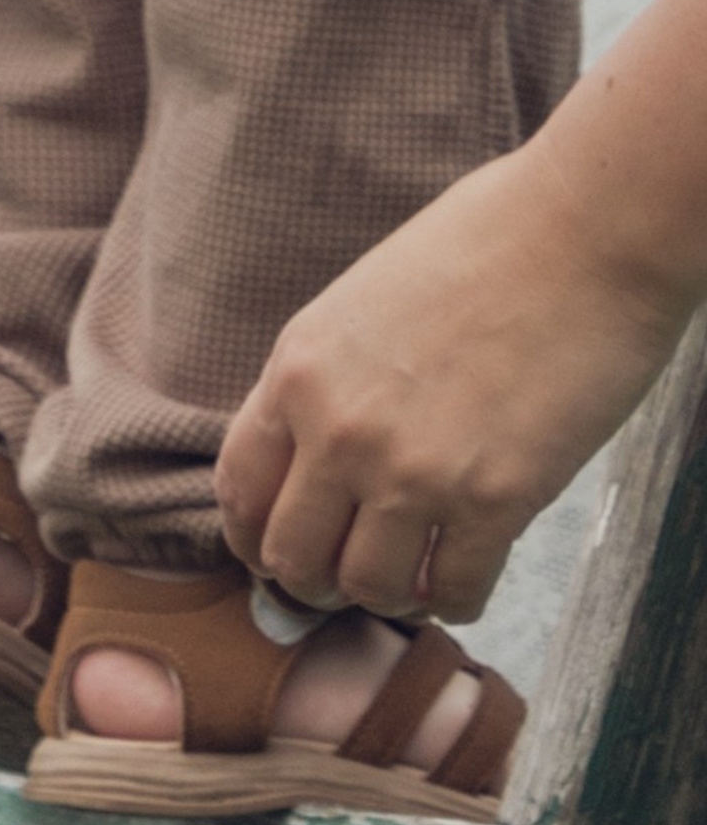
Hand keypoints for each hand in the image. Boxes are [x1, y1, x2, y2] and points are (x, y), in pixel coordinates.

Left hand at [215, 147, 686, 623]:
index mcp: (296, 375)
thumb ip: (321, 381)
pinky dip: (453, 600)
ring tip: (408, 578)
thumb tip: (309, 447)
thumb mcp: (356, 304)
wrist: (586, 224)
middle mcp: (339, 432)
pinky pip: (454, 592)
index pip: (238, 489)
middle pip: (291, 557)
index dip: (250, 536)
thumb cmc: (479, 245)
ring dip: (385, 595)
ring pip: (367, 588)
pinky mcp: (496, 498)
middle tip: (344, 575)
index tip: (274, 551)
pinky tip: (463, 580)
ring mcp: (413, 471)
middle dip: (313, 580)